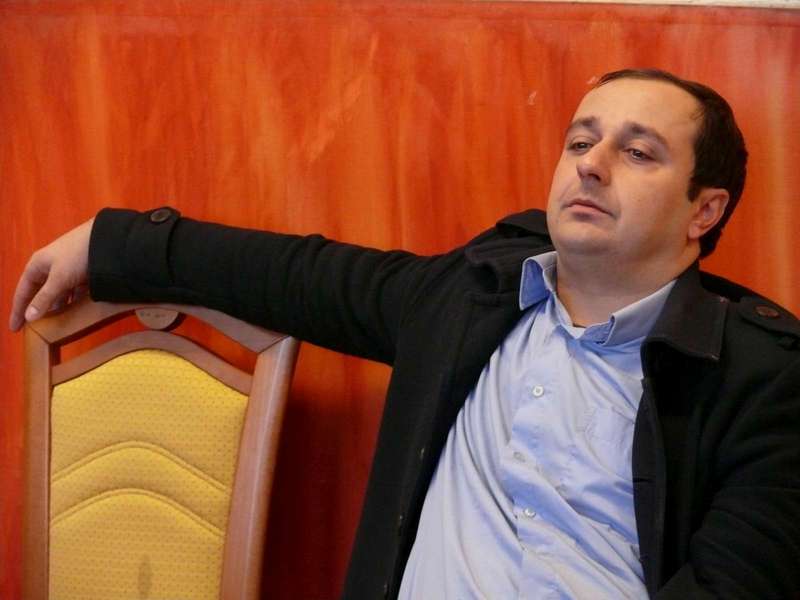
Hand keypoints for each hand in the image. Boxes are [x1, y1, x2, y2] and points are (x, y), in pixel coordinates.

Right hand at [9, 217, 94, 331]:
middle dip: (38, 309)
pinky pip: (74, 291)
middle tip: (36, 330)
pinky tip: (76, 313)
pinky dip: (73, 301)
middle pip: (40, 293)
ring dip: (57, 307)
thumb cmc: (78, 254)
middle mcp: (50, 266)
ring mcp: (67, 269)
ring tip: (57, 325)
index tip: (15, 328)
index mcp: (37, 265)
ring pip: (58, 293)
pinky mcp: (83, 272)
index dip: (18, 310)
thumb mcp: (59, 279)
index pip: (22, 292)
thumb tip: (29, 317)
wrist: (108, 239)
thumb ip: (44, 298)